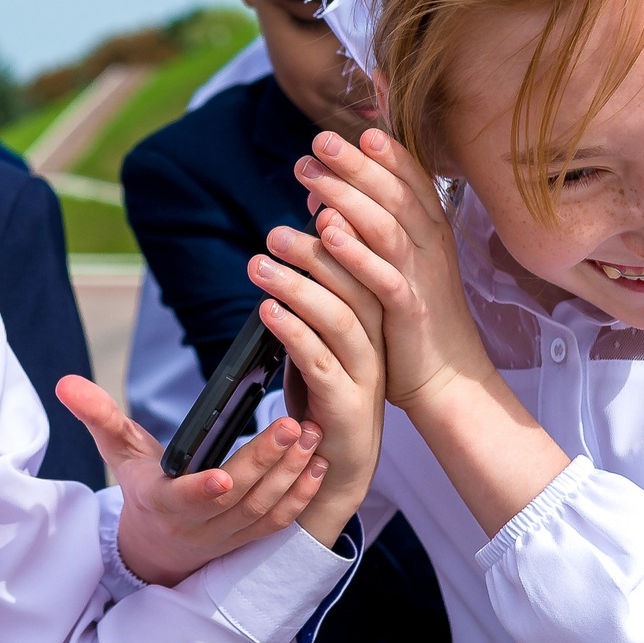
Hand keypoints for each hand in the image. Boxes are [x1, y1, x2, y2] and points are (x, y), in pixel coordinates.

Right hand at [56, 375, 327, 584]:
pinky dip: (302, 495)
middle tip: (291, 425)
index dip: (203, 491)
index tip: (223, 474)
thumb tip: (66, 383)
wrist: (158, 548)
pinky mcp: (249, 539)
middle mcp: (197, 526)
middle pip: (237, 499)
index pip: (183, 500)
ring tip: (310, 433)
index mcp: (162, 504)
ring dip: (291, 474)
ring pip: (264, 510)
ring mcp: (227, 536)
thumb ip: (98, 417)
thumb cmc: (141, 488)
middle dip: (265, 463)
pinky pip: (280, 521)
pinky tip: (318, 462)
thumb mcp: (119, 453)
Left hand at [246, 217, 385, 545]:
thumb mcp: (324, 334)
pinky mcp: (347, 403)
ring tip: (261, 260)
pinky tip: (267, 310)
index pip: (376, 251)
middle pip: (363, 276)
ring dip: (299, 281)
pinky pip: (320, 359)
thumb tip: (292, 246)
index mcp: (383, 313)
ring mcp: (368, 370)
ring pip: (341, 314)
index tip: (326, 175)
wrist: (341, 468)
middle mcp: (382, 338)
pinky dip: (292, 330)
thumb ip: (314, 294)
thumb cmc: (327, 394)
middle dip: (325, 238)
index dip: (357, 211)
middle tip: (287, 206)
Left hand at [300, 127, 571, 537]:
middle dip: (355, 162)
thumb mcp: (395, 267)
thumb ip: (368, 232)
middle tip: (317, 141)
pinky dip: (355, 251)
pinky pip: (383, 275)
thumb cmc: (413, 322)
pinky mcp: (410, 311)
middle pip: (393, 193)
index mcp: (430, 233)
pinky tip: (326, 232)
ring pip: (385, 225)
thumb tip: (327, 200)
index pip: (410, 178)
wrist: (445, 380)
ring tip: (306, 176)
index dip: (386, 150)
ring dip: (343, 197)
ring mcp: (423, 277)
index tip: (358, 123)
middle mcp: (431, 247)